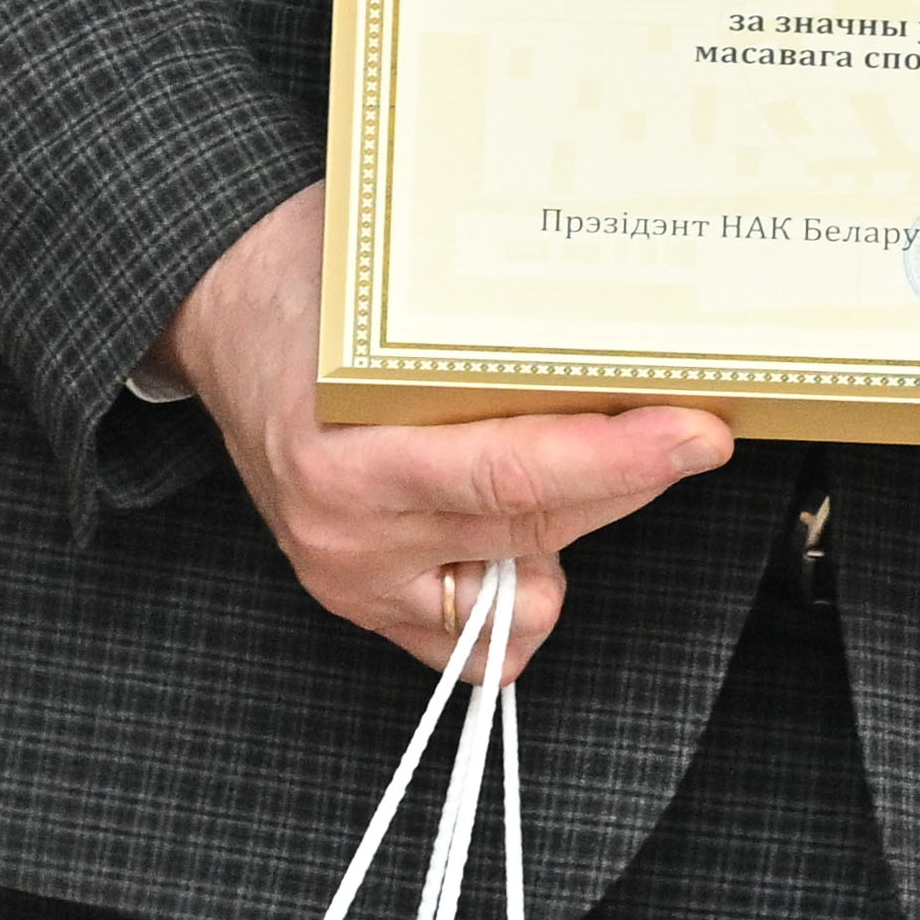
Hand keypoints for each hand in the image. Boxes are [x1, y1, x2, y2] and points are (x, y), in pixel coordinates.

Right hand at [164, 184, 732, 671]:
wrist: (223, 312)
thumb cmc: (305, 282)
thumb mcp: (383, 276)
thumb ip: (482, 304)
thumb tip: (612, 293)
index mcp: (344, 458)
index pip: (512, 476)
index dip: (618, 459)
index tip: (695, 432)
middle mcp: (347, 534)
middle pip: (533, 525)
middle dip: (630, 476)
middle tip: (693, 424)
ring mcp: (354, 580)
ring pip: (522, 589)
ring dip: (578, 527)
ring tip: (591, 460)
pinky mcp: (365, 604)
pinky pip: (479, 644)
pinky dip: (523, 595)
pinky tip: (533, 529)